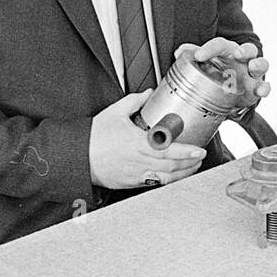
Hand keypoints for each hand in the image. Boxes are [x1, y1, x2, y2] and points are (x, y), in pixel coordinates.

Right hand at [88, 89, 206, 189]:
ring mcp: (135, 174)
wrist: (76, 157)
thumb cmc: (93, 136)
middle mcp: (138, 161)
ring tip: (193, 166)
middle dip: (190, 163)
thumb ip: (134, 101)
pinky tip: (175, 174)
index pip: (167, 150)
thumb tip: (149, 93)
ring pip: (165, 178)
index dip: (186, 152)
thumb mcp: (114, 113)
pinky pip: (154, 183)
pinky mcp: (130, 182)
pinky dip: (168, 180)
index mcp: (136, 143)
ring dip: (182, 173)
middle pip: (171, 166)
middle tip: (200, 157)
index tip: (199, 150)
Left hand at [174, 38, 269, 106]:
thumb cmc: (217, 72)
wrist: (226, 94)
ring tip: (254, 67)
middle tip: (237, 53)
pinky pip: (265, 86)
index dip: (210, 48)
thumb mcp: (204, 64)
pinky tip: (261, 90)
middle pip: (249, 49)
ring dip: (259, 64)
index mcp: (227, 51)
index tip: (198, 56)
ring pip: (261, 64)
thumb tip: (180, 51)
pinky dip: (265, 88)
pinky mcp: (256, 88)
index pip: (221, 45)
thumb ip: (193, 56)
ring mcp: (251, 74)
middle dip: (245, 50)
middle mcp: (242, 60)